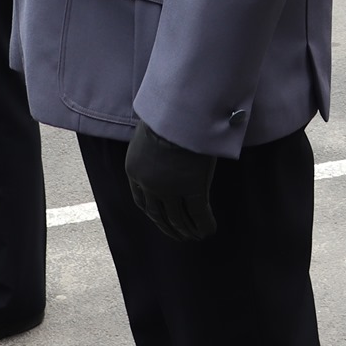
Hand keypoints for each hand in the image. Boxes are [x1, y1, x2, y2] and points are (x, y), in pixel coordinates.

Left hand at [125, 121, 216, 241]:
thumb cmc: (168, 112)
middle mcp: (149, 184)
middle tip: (181, 236)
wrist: (180, 109)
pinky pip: (199, 213)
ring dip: (188, 230)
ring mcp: (170, 189)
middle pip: (158, 214)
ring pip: (179, 218)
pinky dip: (204, 224)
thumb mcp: (152, 131)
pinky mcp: (192, 188)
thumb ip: (154, 146)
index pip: (141, 201)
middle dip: (169, 228)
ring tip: (197, 236)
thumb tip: (164, 147)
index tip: (162, 221)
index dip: (153, 215)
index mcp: (135, 171)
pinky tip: (210, 230)